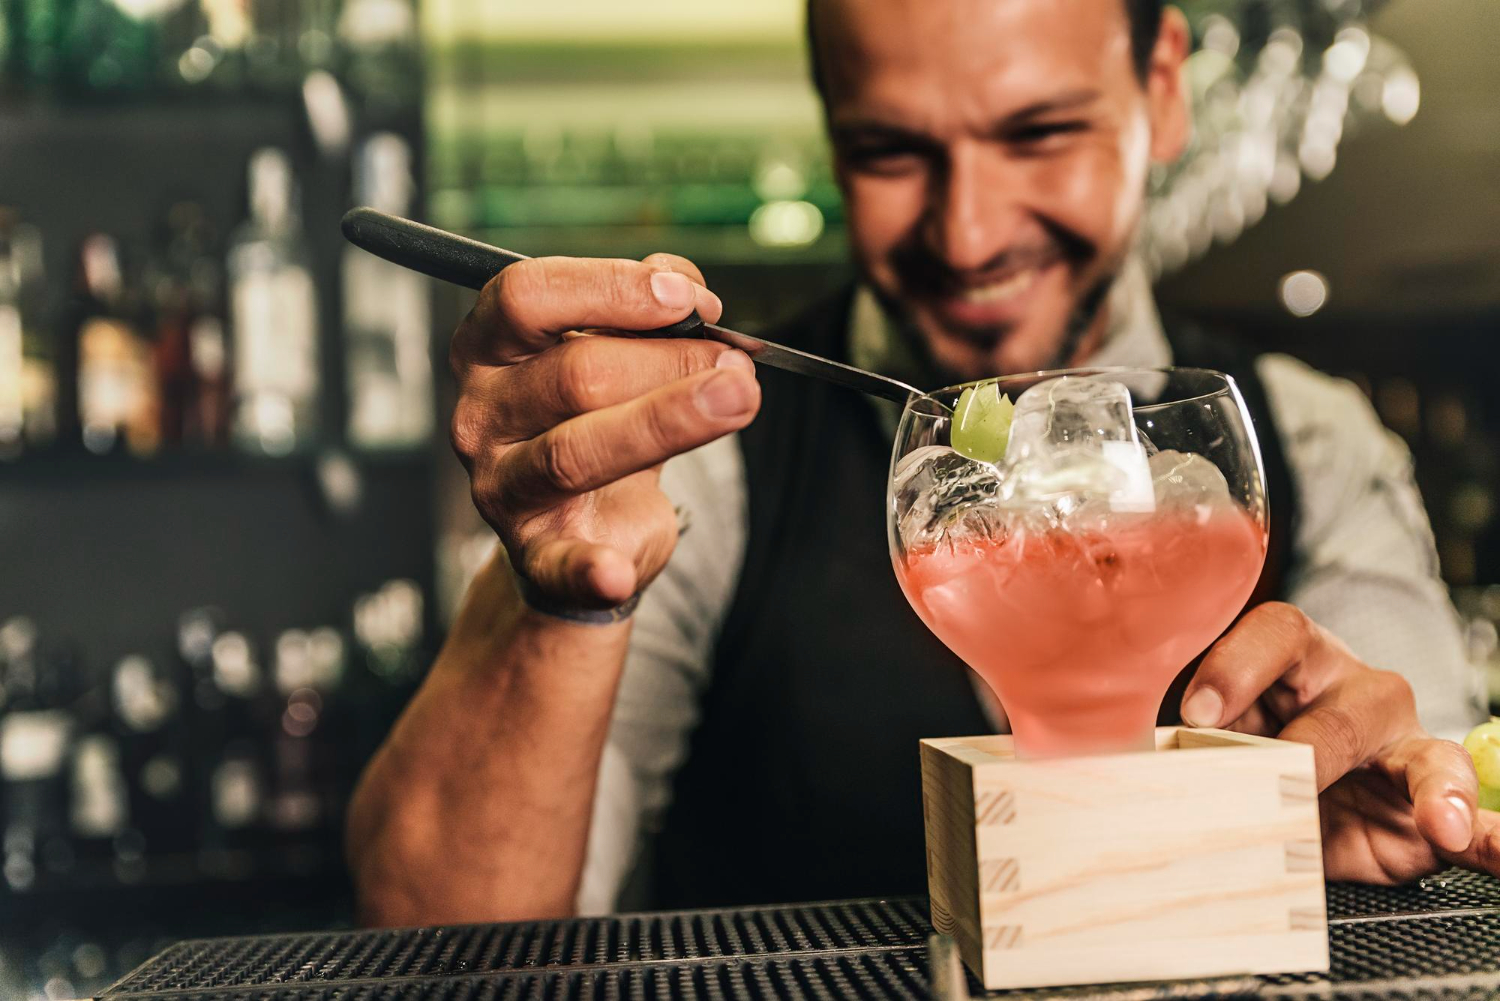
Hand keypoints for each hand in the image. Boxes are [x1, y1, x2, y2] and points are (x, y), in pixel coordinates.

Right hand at [450, 255, 758, 608]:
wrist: (580, 518)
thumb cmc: (593, 418)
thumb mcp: (615, 350)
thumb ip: (645, 311)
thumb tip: (688, 288)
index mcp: (489, 346)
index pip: (525, 295)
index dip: (610, 288)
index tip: (687, 297)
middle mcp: (482, 412)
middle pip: (572, 374)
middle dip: (670, 360)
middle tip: (736, 363)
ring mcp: (500, 484)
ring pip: (577, 451)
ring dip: (668, 422)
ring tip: (738, 399)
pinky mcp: (531, 551)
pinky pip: (557, 563)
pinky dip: (588, 572)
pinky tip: (616, 573)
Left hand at [1179, 602, 1499, 882]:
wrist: (1300, 812)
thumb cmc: (1250, 759)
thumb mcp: (1217, 745)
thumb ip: (1196, 749)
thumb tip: (1154, 772)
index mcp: (1295, 660)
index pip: (1275, 633)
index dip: (1235, 667)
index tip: (1196, 713)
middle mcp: (1357, 693)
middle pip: (1342, 705)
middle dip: (1306, 747)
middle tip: (1275, 779)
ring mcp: (1406, 745)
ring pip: (1423, 755)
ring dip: (1428, 787)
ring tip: (1434, 818)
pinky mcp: (1435, 800)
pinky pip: (1470, 810)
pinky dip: (1485, 830)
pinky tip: (1467, 836)